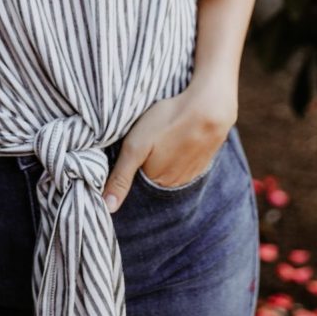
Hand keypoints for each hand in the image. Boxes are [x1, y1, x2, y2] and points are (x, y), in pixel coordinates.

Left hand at [101, 77, 236, 213]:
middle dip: (148, 164)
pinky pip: (184, 162)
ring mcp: (190, 173)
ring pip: (169, 170)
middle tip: (150, 140)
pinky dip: (179, 153)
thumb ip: (121, 177)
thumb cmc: (168, 122)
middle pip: (153, 177)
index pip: (135, 182)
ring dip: (165, 159)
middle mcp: (174, 184)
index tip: (133, 150)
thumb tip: (107, 208)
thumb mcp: (136, 146)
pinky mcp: (202, 160)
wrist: (209, 107)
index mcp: (156, 181)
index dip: (131, 166)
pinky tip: (178, 138)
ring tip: (163, 138)